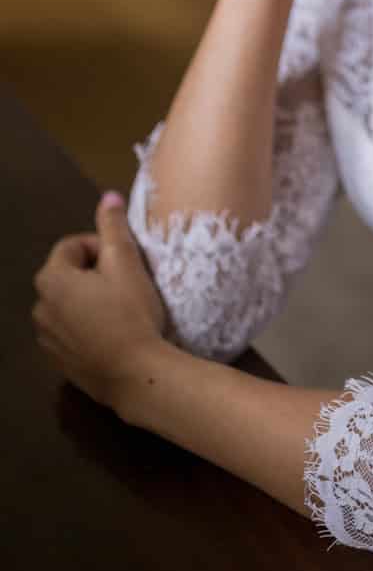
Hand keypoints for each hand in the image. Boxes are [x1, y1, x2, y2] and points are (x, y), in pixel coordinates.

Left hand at [32, 192, 167, 411]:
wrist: (135, 375)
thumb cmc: (131, 312)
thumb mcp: (127, 262)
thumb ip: (113, 227)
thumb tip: (108, 195)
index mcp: (52, 280)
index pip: (71, 246)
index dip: (100, 246)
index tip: (125, 260)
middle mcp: (40, 308)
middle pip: (67, 275)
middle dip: (94, 273)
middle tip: (126, 282)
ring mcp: (46, 338)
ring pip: (68, 304)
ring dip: (89, 300)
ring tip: (121, 309)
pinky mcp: (58, 362)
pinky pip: (70, 331)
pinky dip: (86, 326)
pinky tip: (113, 334)